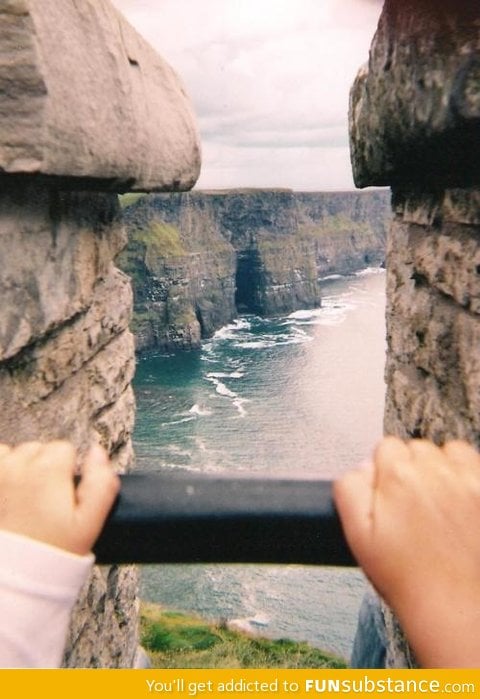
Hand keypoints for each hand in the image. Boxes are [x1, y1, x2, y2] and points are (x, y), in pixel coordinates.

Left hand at [0, 441, 119, 555]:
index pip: (65, 449)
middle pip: (38, 449)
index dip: (67, 472)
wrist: (12, 577)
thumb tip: (98, 452)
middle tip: (43, 503)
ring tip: (22, 501)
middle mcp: (18, 464)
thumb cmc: (50, 551)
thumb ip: (102, 483)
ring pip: (13, 454)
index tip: (63, 497)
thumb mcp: (89, 523)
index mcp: (49, 469)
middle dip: (43, 468)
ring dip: (18, 469)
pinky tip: (6, 496)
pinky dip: (1, 473)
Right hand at [334, 437, 479, 667]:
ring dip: (441, 468)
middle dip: (411, 470)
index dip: (383, 473)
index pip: (385, 448)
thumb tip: (362, 467)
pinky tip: (460, 503)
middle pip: (415, 449)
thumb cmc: (408, 577)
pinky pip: (474, 462)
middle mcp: (435, 470)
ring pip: (446, 452)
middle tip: (412, 507)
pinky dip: (467, 475)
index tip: (388, 495)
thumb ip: (350, 489)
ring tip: (438, 502)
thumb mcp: (358, 534)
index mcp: (398, 476)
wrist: (457, 607)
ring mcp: (468, 479)